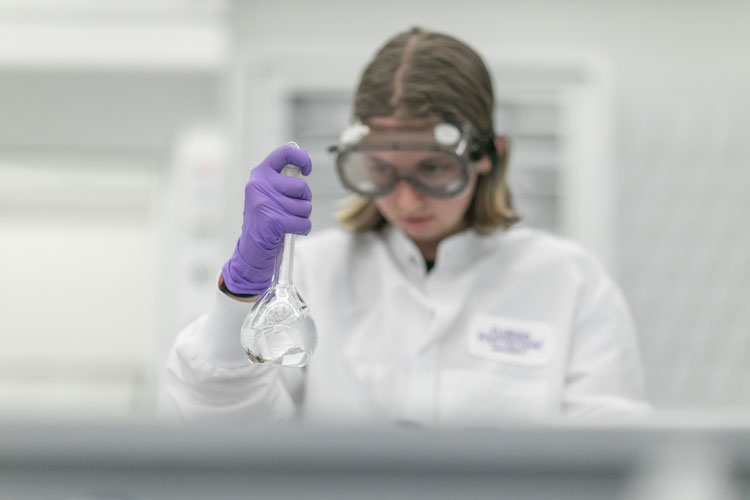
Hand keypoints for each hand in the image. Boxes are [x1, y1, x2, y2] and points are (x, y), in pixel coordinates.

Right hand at [221, 144, 311, 295]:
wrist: (251, 251)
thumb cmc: (265, 221)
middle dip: (304, 200)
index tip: (306, 169)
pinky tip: (290, 231)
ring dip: (302, 217)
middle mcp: (259, 185)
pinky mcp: (273, 221)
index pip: (284, 154)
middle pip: (301, 186)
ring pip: (305, 206)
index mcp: (259, 175)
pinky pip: (303, 222)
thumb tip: (303, 165)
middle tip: (291, 209)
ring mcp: (265, 203)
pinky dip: (302, 229)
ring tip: (287, 222)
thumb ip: (280, 180)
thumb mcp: (267, 194)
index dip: (301, 158)